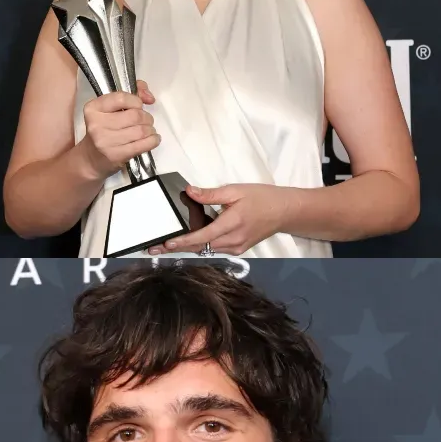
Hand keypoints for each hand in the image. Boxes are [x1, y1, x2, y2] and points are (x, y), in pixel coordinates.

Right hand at [78, 80, 157, 178]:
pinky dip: (153, 140)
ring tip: (147, 131)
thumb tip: (148, 97)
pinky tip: (152, 139)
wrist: (91, 158)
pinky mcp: (115, 155)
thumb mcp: (110, 109)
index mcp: (93, 108)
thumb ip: (132, 94)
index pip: (121, 98)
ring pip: (141, 130)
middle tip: (145, 121)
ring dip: (150, 130)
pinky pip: (143, 145)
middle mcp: (96, 124)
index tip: (138, 105)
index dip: (136, 101)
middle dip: (146, 117)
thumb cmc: (104, 130)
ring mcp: (105, 141)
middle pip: (135, 115)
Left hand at [149, 183, 292, 255]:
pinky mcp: (238, 249)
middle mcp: (233, 241)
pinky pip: (215, 249)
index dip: (182, 241)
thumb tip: (190, 192)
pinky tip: (187, 242)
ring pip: (206, 250)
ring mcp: (236, 248)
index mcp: (232, 224)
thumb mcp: (235, 191)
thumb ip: (210, 194)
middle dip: (177, 248)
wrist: (285, 211)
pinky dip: (200, 246)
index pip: (202, 237)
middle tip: (155, 248)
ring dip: (187, 248)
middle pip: (199, 247)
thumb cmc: (262, 198)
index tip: (166, 243)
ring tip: (166, 246)